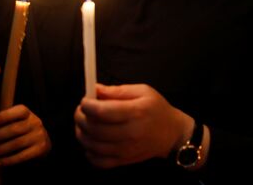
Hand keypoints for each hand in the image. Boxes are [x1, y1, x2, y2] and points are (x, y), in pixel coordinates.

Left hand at [0, 105, 50, 166]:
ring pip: (16, 144)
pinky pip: (22, 156)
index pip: (19, 111)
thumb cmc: (22, 129)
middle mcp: (35, 123)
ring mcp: (39, 136)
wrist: (43, 142)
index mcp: (28, 114)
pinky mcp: (40, 150)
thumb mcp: (15, 121)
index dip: (5, 115)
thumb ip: (2, 119)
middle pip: (14, 129)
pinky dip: (7, 160)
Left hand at [75, 83, 192, 168]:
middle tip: (80, 111)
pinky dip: (89, 152)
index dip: (87, 105)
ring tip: (84, 124)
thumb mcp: (143, 92)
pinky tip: (92, 142)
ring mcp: (126, 150)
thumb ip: (117, 91)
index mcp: (136, 112)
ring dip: (82, 134)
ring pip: (93, 145)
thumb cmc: (157, 110)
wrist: (172, 134)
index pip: (103, 111)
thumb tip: (95, 89)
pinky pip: (99, 162)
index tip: (85, 100)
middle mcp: (130, 133)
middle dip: (80, 118)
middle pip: (95, 129)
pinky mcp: (124, 161)